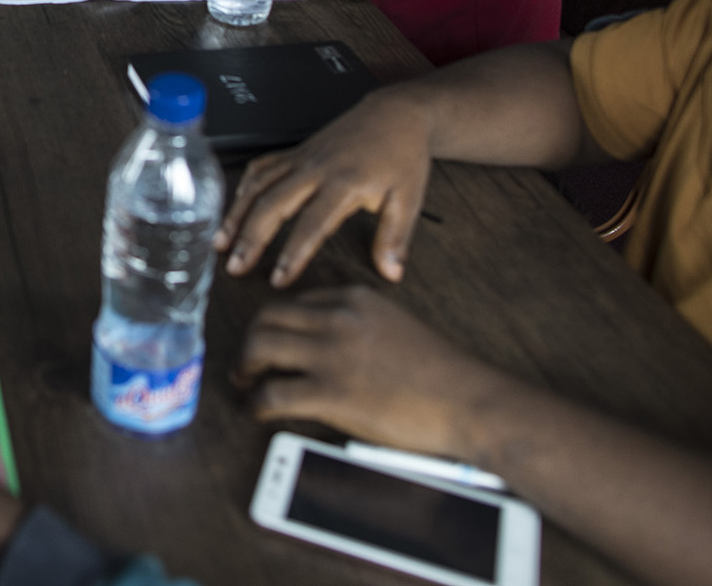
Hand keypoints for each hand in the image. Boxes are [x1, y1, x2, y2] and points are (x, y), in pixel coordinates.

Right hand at [214, 90, 430, 285]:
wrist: (395, 114)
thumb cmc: (401, 155)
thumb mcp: (409, 199)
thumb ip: (395, 238)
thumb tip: (391, 273)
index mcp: (345, 182)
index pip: (312, 225)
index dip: (292, 254)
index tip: (278, 279)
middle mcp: (316, 169)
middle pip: (273, 204)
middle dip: (250, 238)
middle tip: (236, 266)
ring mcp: (301, 157)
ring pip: (259, 185)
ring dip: (237, 214)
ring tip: (221, 242)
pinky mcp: (295, 151)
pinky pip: (262, 167)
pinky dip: (244, 187)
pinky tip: (234, 207)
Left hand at [236, 285, 506, 461]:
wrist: (468, 400)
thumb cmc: (440, 373)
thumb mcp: (395, 325)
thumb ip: (359, 324)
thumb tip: (325, 341)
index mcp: (355, 299)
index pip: (295, 302)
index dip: (275, 323)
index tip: (271, 340)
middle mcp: (337, 319)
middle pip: (266, 317)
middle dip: (249, 340)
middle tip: (247, 362)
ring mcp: (331, 355)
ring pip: (259, 347)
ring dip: (244, 367)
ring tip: (246, 383)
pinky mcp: (329, 393)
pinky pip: (271, 393)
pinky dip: (255, 403)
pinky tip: (258, 411)